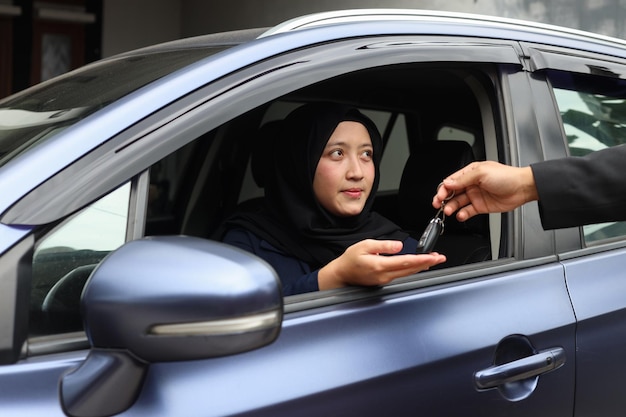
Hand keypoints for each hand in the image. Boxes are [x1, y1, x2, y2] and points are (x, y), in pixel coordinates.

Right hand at [318, 239, 445, 289]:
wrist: (342, 274)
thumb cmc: (350, 259)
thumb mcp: (364, 245)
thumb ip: (383, 246)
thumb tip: (398, 246)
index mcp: (380, 265)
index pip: (406, 262)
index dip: (422, 259)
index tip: (433, 257)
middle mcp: (384, 275)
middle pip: (410, 269)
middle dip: (427, 263)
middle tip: (440, 258)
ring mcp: (385, 279)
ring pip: (407, 273)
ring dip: (421, 266)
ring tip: (433, 260)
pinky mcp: (384, 280)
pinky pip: (402, 274)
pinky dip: (412, 269)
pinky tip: (418, 264)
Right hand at [432, 161, 537, 220]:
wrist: (522, 188)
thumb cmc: (506, 176)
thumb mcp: (482, 173)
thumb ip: (463, 179)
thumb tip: (448, 183)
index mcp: (470, 173)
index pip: (451, 181)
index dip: (444, 188)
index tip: (440, 196)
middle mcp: (471, 184)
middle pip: (452, 192)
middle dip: (443, 199)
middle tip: (438, 205)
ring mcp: (475, 195)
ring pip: (458, 203)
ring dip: (451, 207)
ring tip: (449, 211)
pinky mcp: (480, 206)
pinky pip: (467, 211)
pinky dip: (462, 214)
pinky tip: (461, 215)